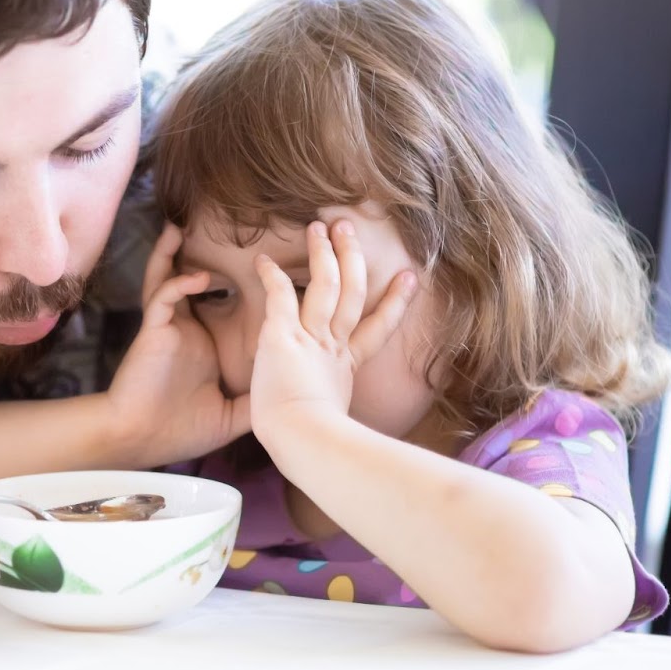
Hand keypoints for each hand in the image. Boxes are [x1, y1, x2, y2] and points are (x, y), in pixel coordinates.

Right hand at [105, 224, 251, 465]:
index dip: (231, 280)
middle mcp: (187, 329)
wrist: (144, 442)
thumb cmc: (182, 429)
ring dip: (173, 255)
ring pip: (170, 280)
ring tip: (179, 229)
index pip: (221, 302)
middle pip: (191, 281)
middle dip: (197, 253)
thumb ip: (256, 397)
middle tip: (220, 228)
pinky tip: (197, 277)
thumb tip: (290, 394)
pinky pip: (163, 299)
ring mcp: (169, 328)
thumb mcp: (231, 413)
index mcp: (205, 343)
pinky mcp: (153, 333)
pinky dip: (179, 284)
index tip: (265, 260)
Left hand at [249, 220, 414, 455]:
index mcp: (346, 367)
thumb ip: (335, 411)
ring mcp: (311, 339)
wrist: (304, 441)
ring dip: (322, 253)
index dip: (392, 303)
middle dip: (351, 258)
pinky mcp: (284, 336)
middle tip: (349, 230)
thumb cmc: (313, 443)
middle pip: (351, 293)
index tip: (407, 279)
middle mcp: (333, 347)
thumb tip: (338, 430)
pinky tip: (263, 260)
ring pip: (324, 284)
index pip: (375, 329)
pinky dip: (273, 276)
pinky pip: (280, 296)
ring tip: (319, 226)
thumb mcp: (333, 422)